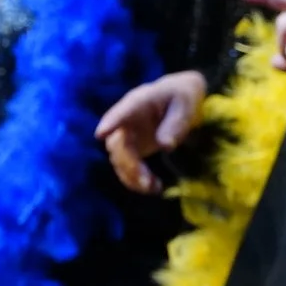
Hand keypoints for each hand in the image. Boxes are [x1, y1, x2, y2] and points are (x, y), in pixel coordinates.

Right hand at [95, 69, 208, 193]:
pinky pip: (127, 167)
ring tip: (154, 187)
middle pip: (117, 144)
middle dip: (129, 164)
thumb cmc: (182, 97)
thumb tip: (166, 146)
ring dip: (132, 176)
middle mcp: (125, 120)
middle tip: (147, 181)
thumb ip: (176, 123)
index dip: (111, 122)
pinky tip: (154, 188)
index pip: (122, 112)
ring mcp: (126, 135)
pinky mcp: (131, 149)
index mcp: (138, 102)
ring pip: (119, 159)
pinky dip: (136, 180)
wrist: (179, 98)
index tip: (100, 134)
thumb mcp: (186, 106)